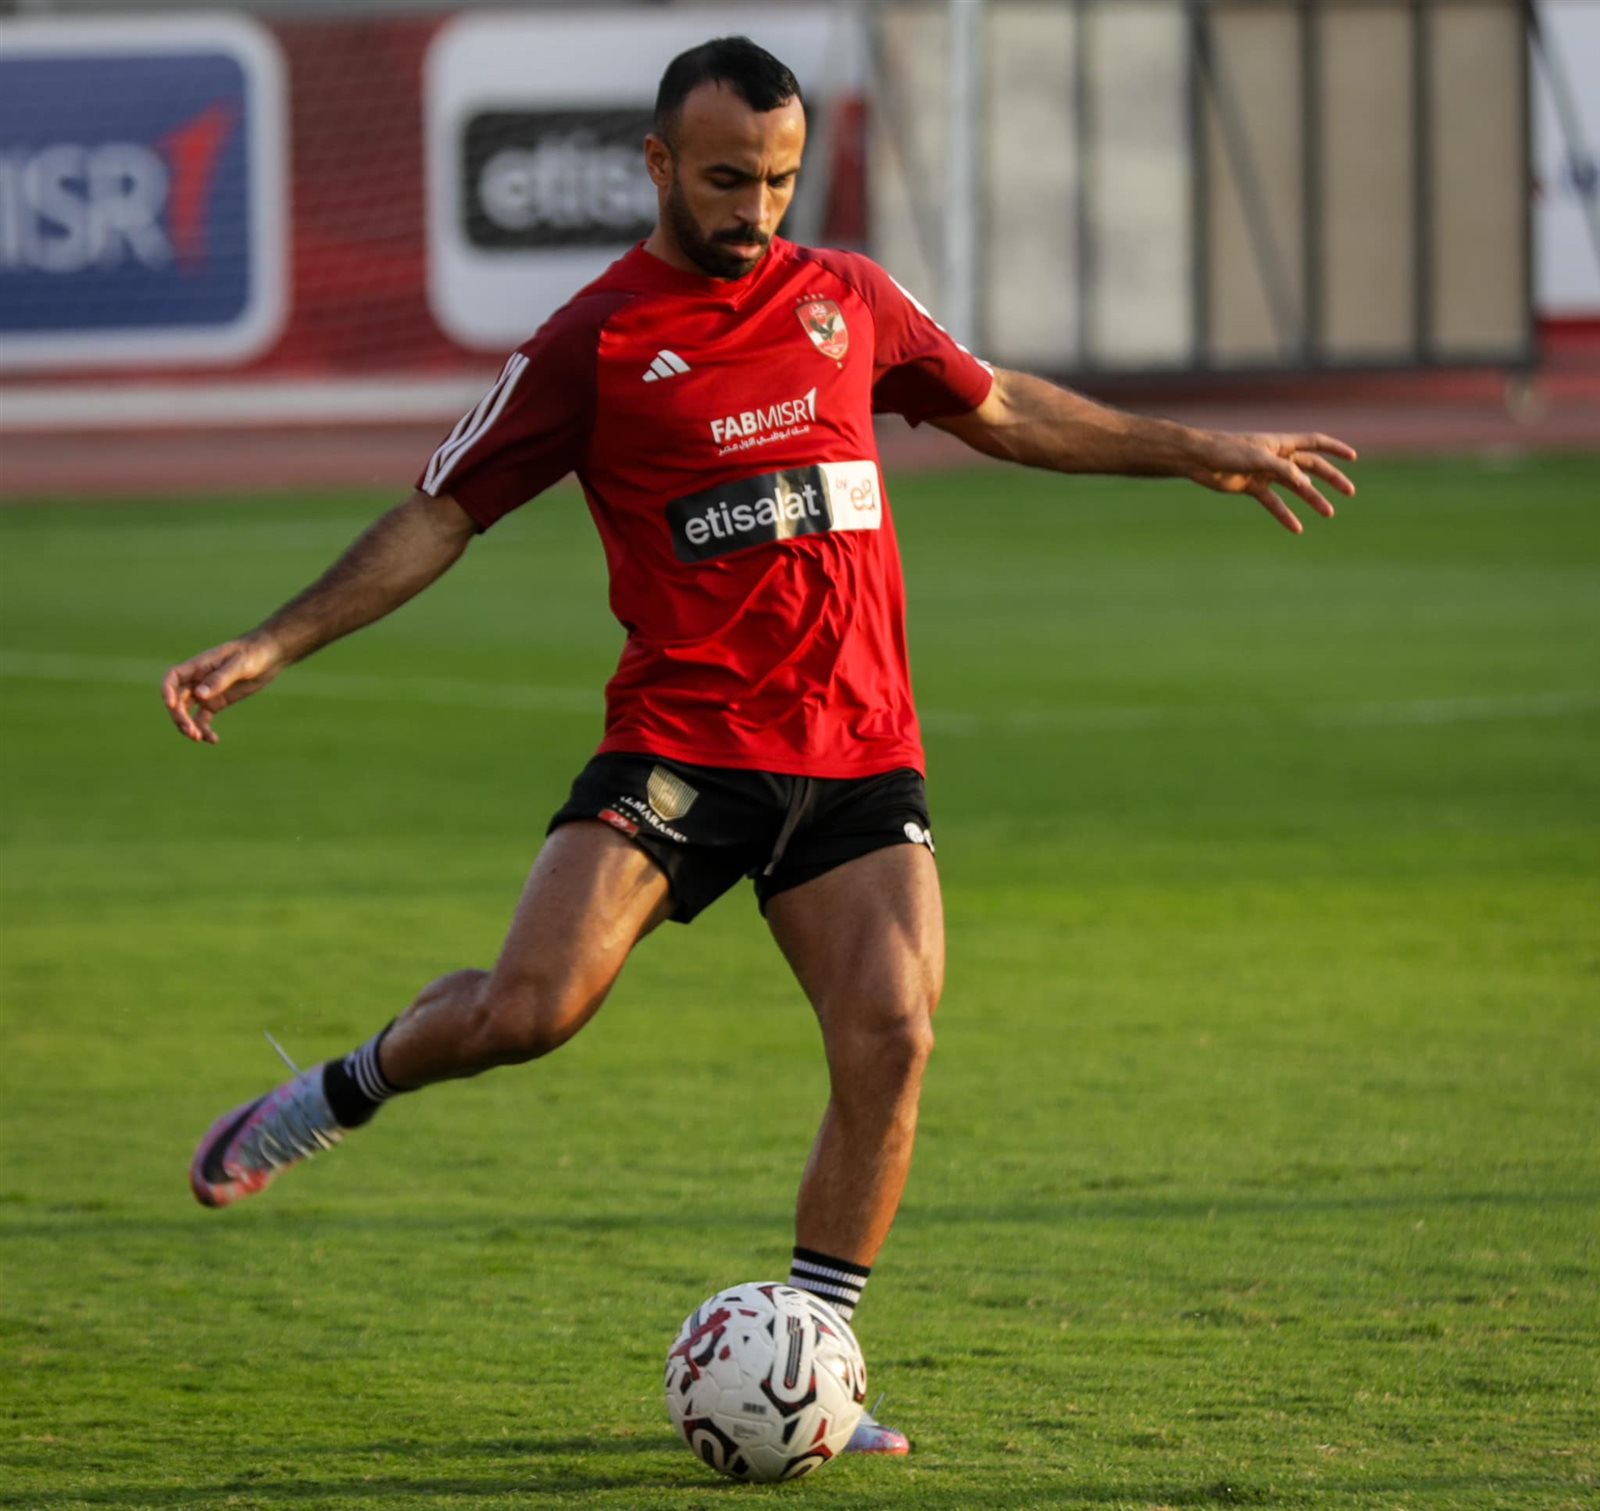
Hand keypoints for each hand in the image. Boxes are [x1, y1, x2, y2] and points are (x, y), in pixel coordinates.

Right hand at [161, 636, 283, 743]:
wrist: (271, 655)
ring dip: (189, 726)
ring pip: (188, 712)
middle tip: (191, 731)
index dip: (167, 691)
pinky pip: (203, 719)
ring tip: (199, 738)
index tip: (171, 705)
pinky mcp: (217, 703)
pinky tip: (213, 740)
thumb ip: (220, 679)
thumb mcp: (240, 665)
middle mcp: (198, 680)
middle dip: (180, 716)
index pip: (173, 678)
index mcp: (199, 666)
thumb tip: (199, 695)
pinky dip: (205, 730)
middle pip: (179, 700)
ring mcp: (206, 693)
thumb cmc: (254, 653)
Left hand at [1189, 432, 1357, 533]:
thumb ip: (1283, 469)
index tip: (1353, 457)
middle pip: (1311, 467)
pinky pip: (1273, 503)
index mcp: (1281, 443)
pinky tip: (1296, 528)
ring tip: (1328, 513)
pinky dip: (1284, 514)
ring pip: (1295, 487)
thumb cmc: (1227, 450)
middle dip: (1331, 478)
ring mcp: (1265, 472)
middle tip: (1349, 492)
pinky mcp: (1252, 487)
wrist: (1198, 459)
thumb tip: (1305, 482)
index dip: (1335, 448)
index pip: (1315, 442)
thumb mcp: (1258, 458)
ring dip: (1312, 499)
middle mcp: (1277, 457)